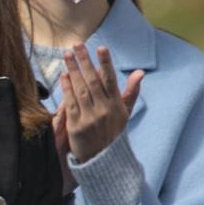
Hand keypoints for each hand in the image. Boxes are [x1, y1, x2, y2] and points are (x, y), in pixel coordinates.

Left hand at [57, 43, 142, 162]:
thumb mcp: (125, 113)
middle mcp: (103, 110)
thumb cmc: (114, 133)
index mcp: (116, 105)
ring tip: (67, 55)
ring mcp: (89, 118)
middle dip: (84, 61)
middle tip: (77, 44)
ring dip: (73, 70)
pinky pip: (70, 103)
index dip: (105, 63)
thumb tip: (140, 72)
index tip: (101, 48)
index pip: (110, 80)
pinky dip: (66, 88)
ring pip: (80, 90)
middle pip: (92, 81)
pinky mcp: (76, 126)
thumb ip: (130, 92)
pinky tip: (63, 75)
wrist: (103, 160)